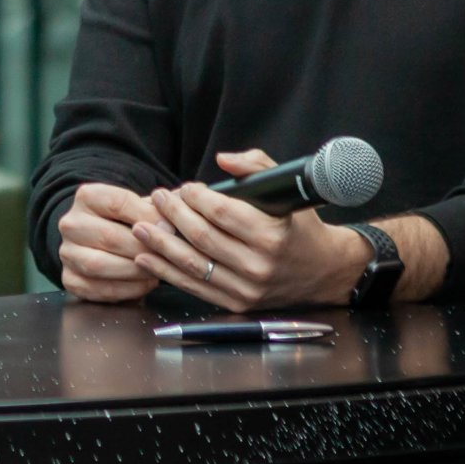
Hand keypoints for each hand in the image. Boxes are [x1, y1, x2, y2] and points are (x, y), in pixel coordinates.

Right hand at [56, 182, 176, 302]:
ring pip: (100, 265)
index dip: (147, 217)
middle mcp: (70, 223)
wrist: (104, 243)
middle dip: (143, 248)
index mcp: (86, 197)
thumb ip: (157, 209)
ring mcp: (67, 253)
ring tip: (157, 270)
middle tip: (167, 255)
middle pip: (109, 236)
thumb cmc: (129, 222)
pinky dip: (126, 289)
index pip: (118, 203)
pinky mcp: (70, 279)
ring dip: (134, 271)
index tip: (170, 228)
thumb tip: (171, 223)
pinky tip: (145, 283)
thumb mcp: (141, 207)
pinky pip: (98, 289)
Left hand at [140, 150, 363, 312]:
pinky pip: (195, 288)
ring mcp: (247, 288)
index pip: (221, 213)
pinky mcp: (237, 303)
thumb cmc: (300, 227)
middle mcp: (258, 264)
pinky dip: (167, 273)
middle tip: (158, 198)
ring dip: (161, 245)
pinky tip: (147, 259)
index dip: (196, 198)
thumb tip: (224, 160)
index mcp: (271, 235)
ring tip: (141, 227)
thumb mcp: (287, 191)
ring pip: (193, 264)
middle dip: (173, 215)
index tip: (185, 188)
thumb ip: (256, 166)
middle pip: (202, 237)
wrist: (324, 271)